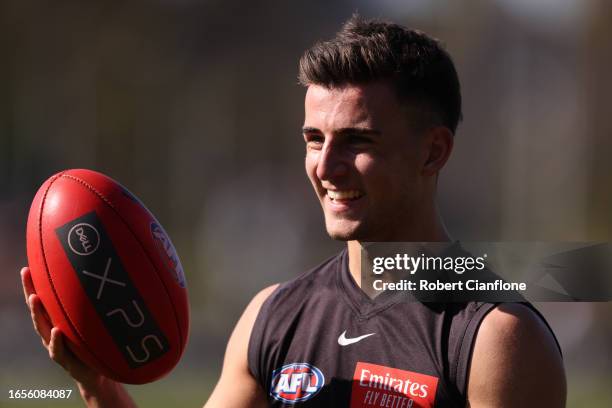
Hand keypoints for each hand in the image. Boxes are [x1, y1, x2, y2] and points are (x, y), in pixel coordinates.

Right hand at [20, 267, 102, 388]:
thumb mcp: (97, 321)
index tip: (28, 266)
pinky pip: (59, 350)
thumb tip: (111, 275)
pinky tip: (56, 331)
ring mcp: (57, 346)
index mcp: (59, 320)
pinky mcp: (66, 361)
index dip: (35, 284)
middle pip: (39, 309)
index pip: (45, 299)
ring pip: (43, 328)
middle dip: (31, 291)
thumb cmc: (97, 343)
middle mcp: (54, 330)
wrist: (99, 373)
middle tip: (27, 273)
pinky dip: (57, 341)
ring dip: (38, 313)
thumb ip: (97, 305)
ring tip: (34, 298)